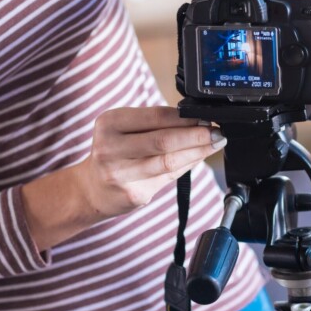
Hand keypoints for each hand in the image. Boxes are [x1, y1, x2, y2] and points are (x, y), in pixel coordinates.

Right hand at [21, 106, 225, 249]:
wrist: (92, 189)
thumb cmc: (115, 152)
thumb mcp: (125, 129)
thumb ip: (156, 124)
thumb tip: (199, 121)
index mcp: (109, 123)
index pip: (156, 116)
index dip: (185, 118)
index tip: (205, 117)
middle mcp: (110, 148)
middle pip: (163, 141)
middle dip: (197, 136)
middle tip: (218, 133)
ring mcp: (120, 174)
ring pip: (168, 162)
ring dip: (198, 152)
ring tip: (215, 144)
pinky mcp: (133, 194)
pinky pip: (168, 177)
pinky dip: (188, 166)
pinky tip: (199, 158)